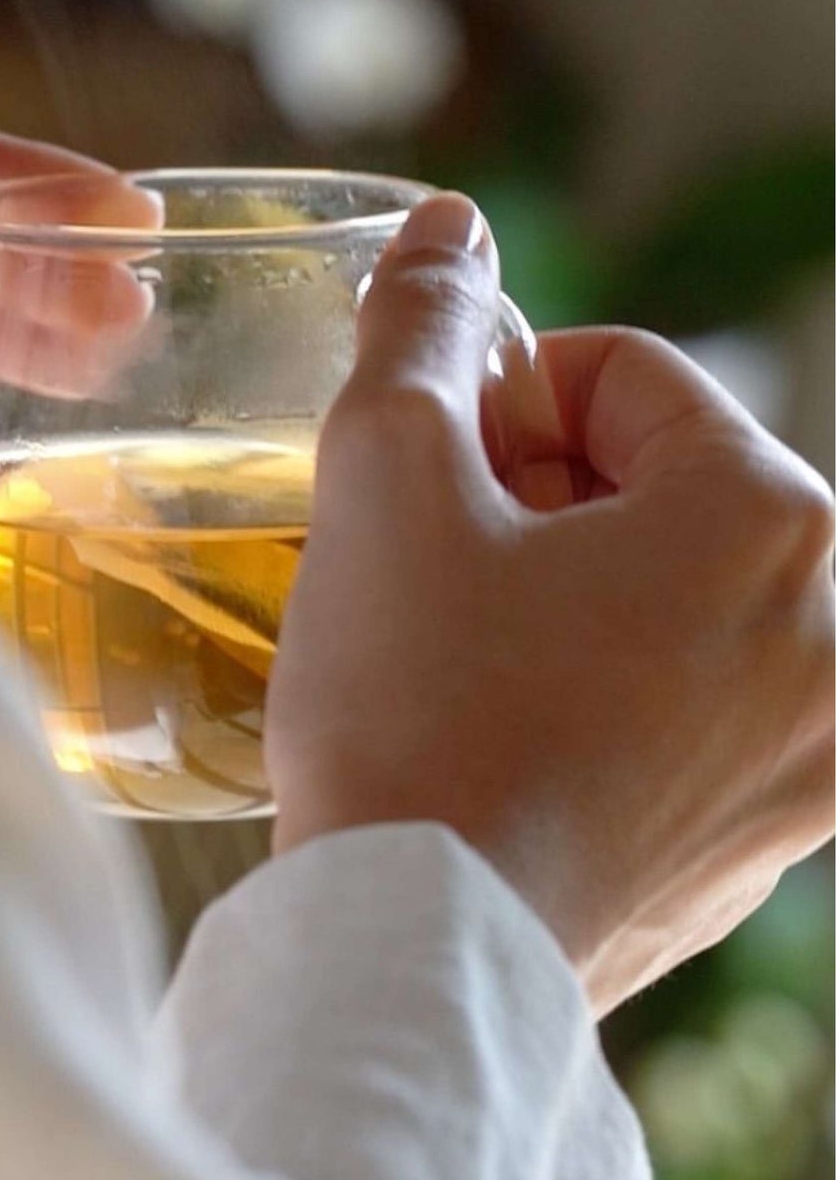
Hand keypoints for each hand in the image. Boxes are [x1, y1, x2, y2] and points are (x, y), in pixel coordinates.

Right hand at [264, 193, 834, 1016]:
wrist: (407, 953)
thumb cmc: (406, 704)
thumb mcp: (386, 475)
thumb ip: (420, 322)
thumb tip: (448, 226)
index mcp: (773, 525)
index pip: (628, 376)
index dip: (496, 397)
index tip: (421, 467)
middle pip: (662, 482)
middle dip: (532, 489)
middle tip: (422, 553)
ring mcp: (814, 757)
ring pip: (673, 590)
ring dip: (559, 579)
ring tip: (451, 639)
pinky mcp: (762, 838)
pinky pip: (682, 695)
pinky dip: (594, 675)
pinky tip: (497, 722)